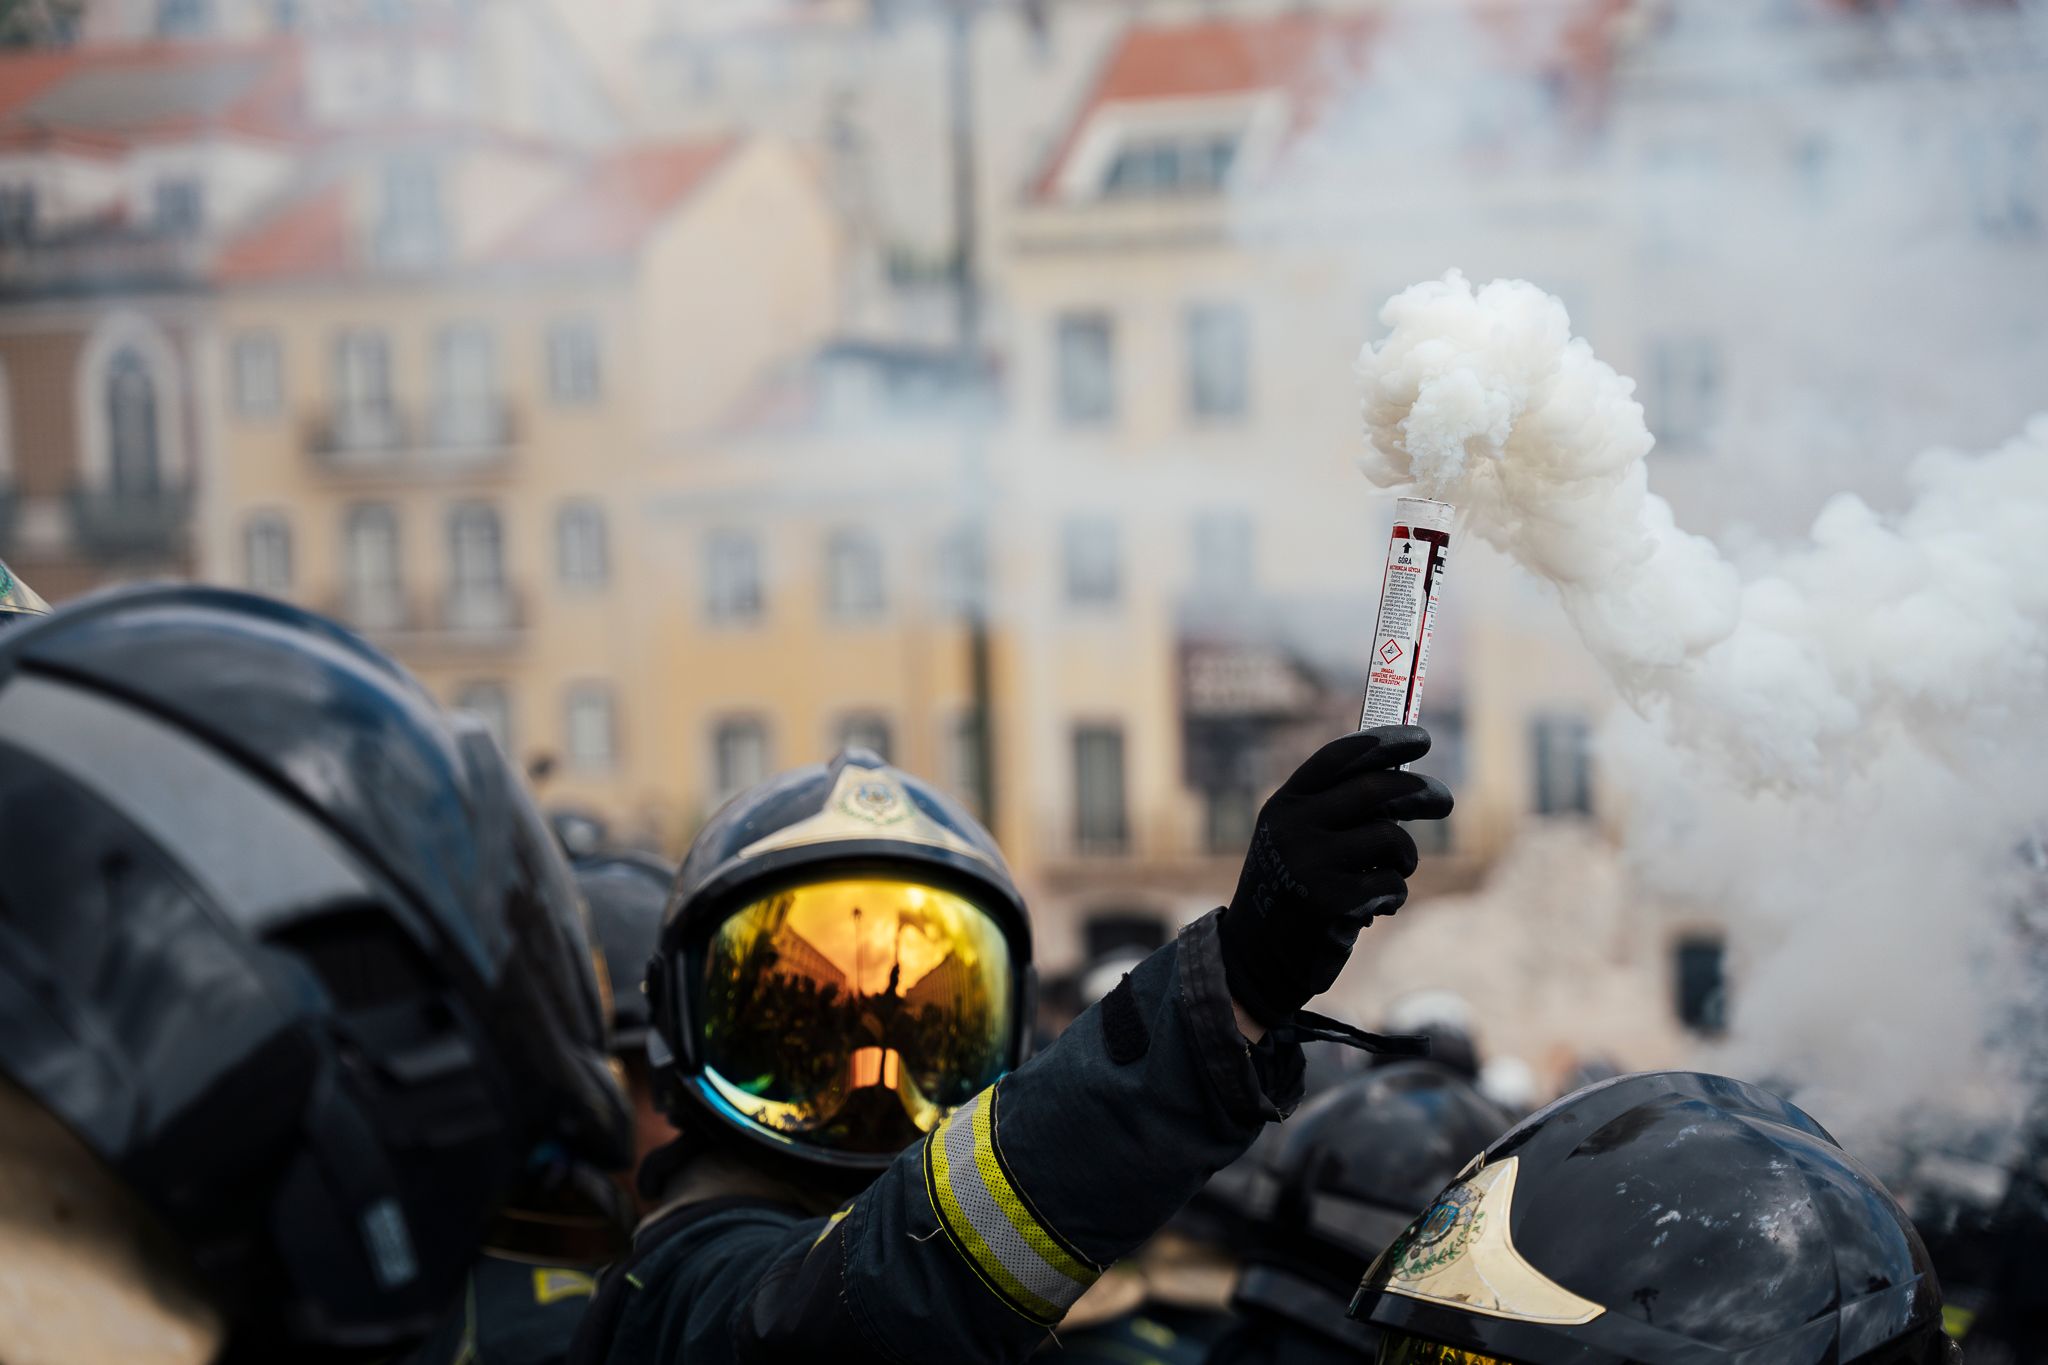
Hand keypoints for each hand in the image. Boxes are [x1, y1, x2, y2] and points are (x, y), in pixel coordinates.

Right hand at [1218, 726, 1452, 1027]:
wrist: (1254, 961)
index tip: (1421, 739)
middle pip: (1374, 789)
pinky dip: (1394, 896)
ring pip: (1390, 837)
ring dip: (1405, 857)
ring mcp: (1309, 862)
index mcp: (1284, 805)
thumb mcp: (1298, 841)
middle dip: (1420, 791)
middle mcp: (1292, 826)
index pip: (1338, 757)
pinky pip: (1391, 884)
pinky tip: (1377, 909)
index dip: (1385, 742)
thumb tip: (1406, 784)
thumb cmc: (1292, 894)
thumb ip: (1337, 812)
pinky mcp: (1330, 901)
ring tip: (1396, 872)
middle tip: (1444, 800)